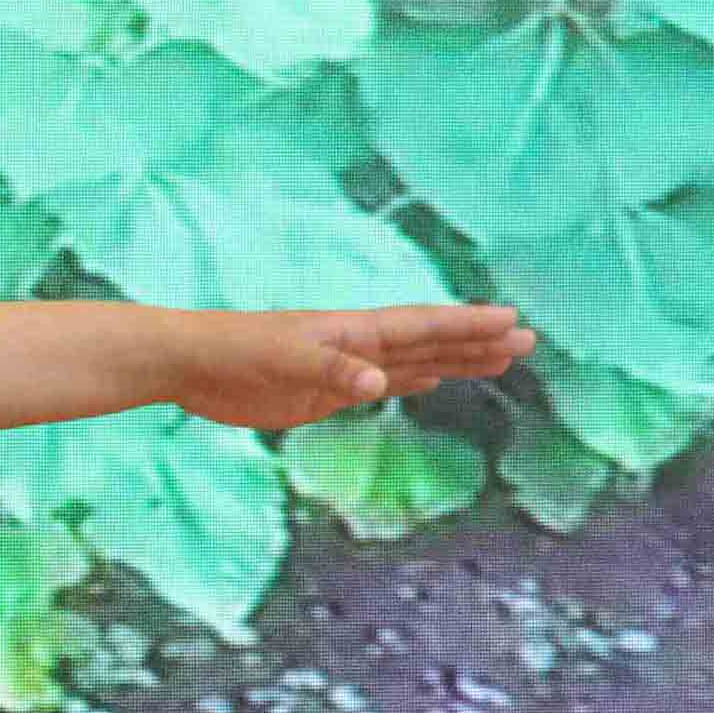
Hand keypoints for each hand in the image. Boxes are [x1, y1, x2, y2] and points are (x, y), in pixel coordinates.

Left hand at [168, 303, 537, 431]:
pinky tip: (430, 379)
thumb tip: (380, 382)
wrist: (188, 363)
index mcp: (352, 331)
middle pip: (429, 340)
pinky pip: (381, 383)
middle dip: (476, 340)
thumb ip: (332, 372)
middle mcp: (355, 345)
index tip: (512, 320)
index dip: (468, 324)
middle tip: (526, 339)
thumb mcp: (284, 361)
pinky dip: (412, 379)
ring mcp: (342, 368)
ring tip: (498, 358)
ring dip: (455, 358)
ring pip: (413, 360)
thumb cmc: (232, 353)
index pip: (423, 324)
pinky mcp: (322, 392)